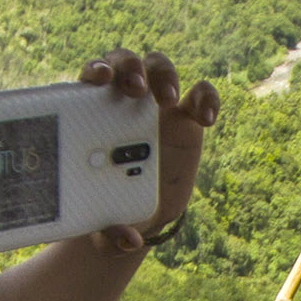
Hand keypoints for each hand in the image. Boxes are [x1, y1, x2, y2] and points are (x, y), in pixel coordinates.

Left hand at [81, 49, 219, 246]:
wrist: (136, 217)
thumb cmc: (108, 210)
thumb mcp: (102, 225)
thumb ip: (110, 233)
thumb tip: (130, 239)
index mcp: (92, 114)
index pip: (92, 77)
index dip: (97, 69)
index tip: (100, 79)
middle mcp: (123, 101)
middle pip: (126, 61)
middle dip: (129, 67)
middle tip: (134, 89)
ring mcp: (156, 106)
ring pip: (159, 67)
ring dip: (163, 74)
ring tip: (166, 97)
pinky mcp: (187, 117)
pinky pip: (201, 94)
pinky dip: (207, 98)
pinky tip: (208, 118)